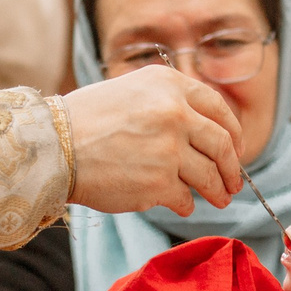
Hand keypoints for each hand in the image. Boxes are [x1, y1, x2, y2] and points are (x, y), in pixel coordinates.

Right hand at [62, 66, 244, 215]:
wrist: (53, 148)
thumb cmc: (86, 120)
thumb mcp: (131, 90)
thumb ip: (168, 102)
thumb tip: (204, 130)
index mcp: (169, 84)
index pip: (219, 109)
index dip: (234, 132)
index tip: (236, 149)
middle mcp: (174, 113)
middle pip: (222, 145)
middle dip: (232, 168)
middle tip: (233, 182)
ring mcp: (169, 149)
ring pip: (210, 176)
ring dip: (218, 191)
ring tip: (219, 199)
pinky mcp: (159, 182)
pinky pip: (186, 198)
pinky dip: (187, 204)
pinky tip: (181, 205)